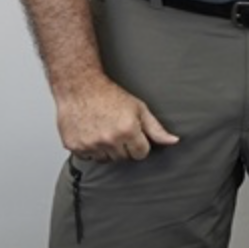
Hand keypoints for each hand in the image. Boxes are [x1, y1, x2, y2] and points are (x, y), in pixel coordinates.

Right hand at [57, 76, 178, 162]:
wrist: (80, 87)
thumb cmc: (109, 95)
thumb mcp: (139, 108)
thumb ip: (156, 129)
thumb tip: (173, 141)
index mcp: (127, 130)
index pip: (141, 154)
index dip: (139, 144)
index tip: (133, 134)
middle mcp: (108, 139)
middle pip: (124, 158)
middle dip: (124, 147)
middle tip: (117, 129)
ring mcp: (90, 144)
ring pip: (106, 160)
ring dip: (107, 150)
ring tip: (104, 130)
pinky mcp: (75, 146)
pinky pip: (88, 158)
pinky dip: (91, 149)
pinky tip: (92, 133)